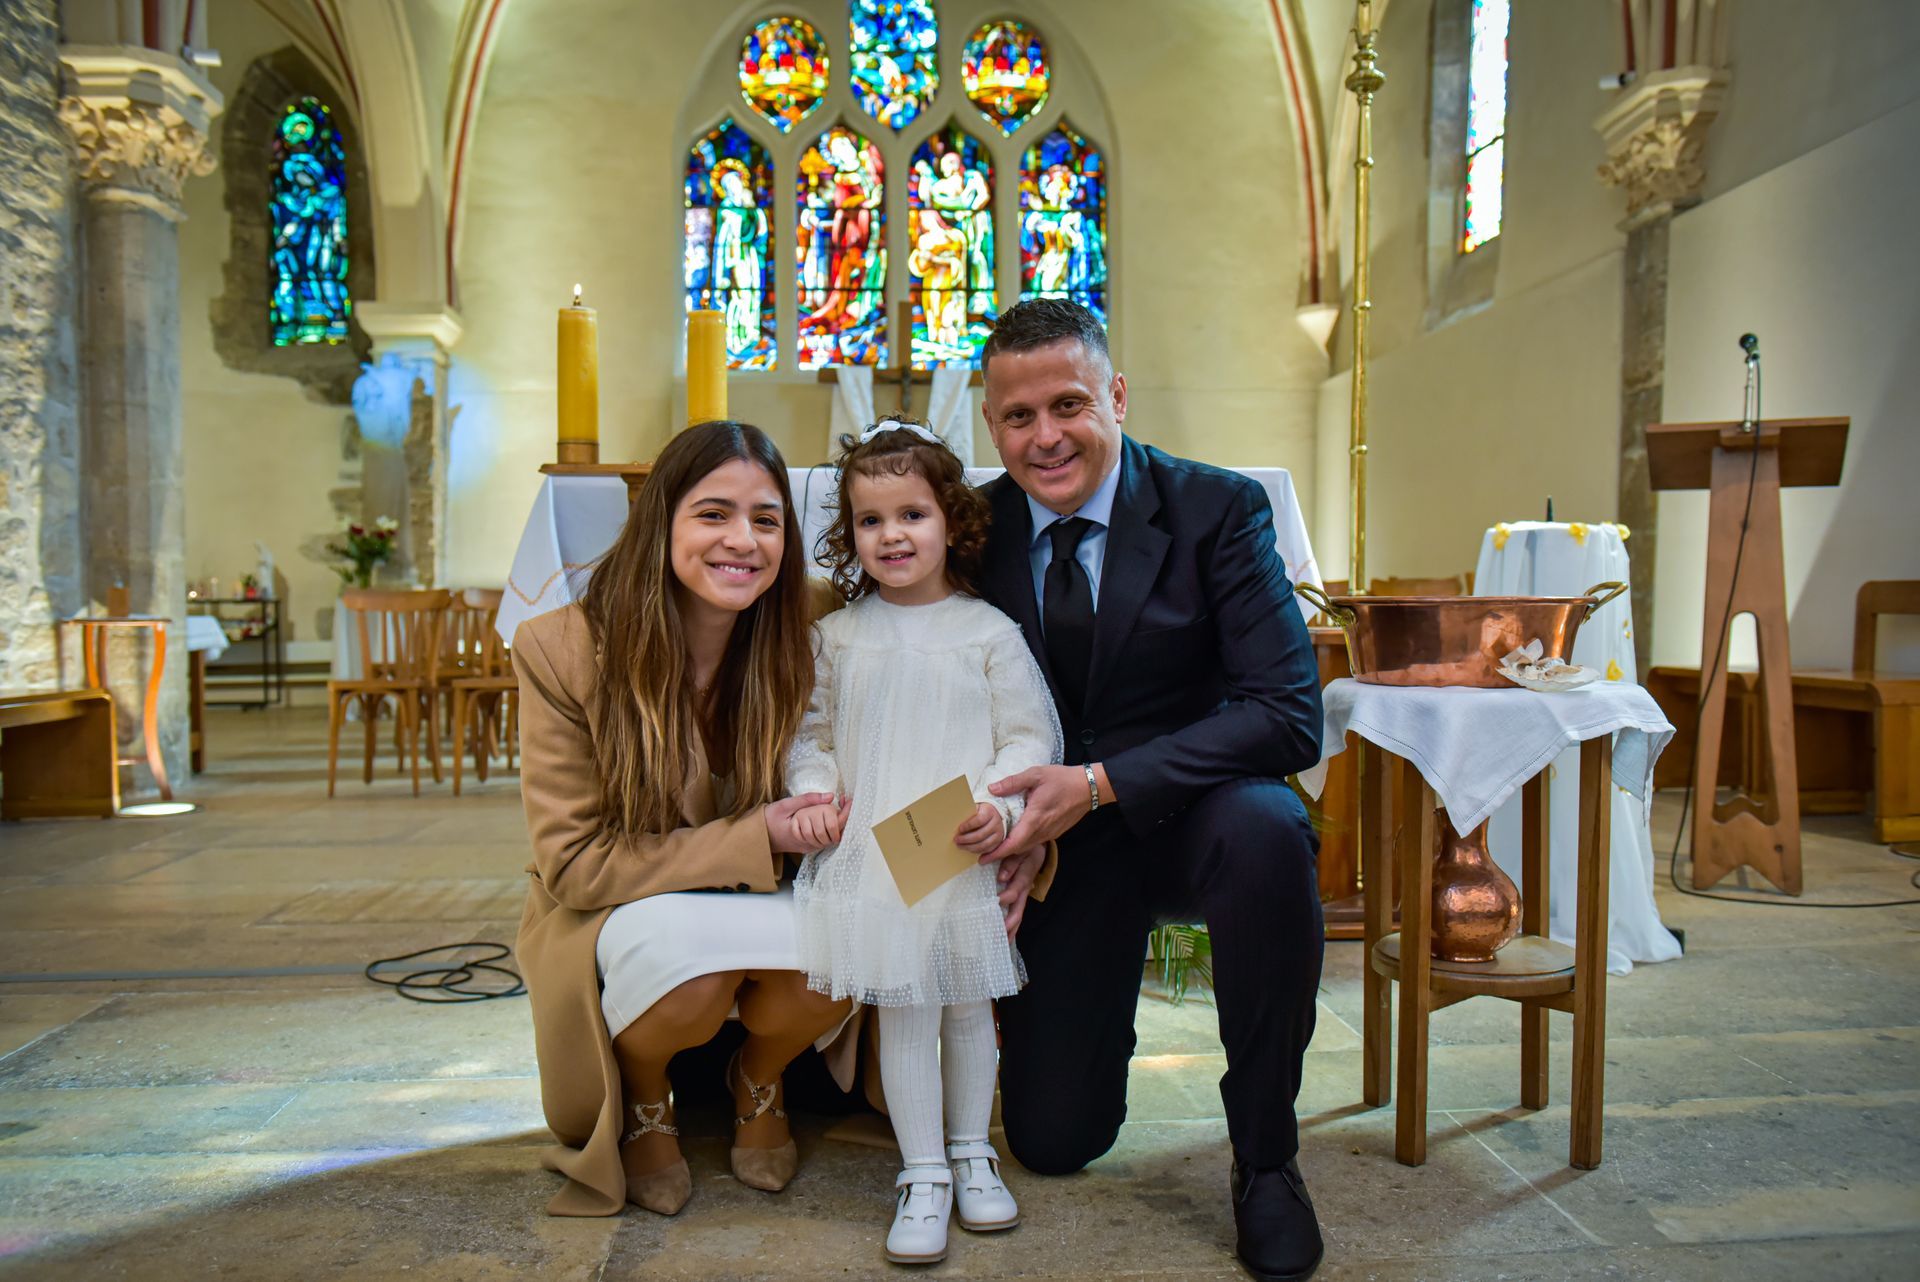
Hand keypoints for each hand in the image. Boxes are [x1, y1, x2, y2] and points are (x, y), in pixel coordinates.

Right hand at [766, 793, 846, 853]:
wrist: (757, 836)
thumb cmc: (768, 819)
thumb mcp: (785, 805)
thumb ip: (807, 800)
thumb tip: (830, 796)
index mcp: (804, 832)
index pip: (834, 826)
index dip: (844, 813)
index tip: (848, 800)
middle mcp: (808, 844)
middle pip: (836, 834)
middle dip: (843, 819)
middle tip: (844, 803)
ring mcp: (807, 847)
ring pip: (831, 839)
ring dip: (836, 825)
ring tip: (838, 809)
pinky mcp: (806, 847)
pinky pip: (823, 840)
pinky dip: (828, 829)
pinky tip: (827, 817)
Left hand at [954, 802, 1004, 854]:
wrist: (995, 813)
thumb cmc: (981, 811)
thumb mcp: (975, 808)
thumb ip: (968, 814)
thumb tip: (955, 822)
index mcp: (989, 812)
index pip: (979, 820)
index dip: (968, 826)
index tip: (959, 829)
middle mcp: (996, 823)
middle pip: (981, 834)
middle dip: (966, 839)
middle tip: (956, 840)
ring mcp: (998, 833)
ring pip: (984, 844)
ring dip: (970, 847)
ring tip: (960, 846)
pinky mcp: (998, 842)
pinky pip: (988, 850)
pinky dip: (977, 851)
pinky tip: (968, 850)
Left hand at [985, 764, 1104, 861]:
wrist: (1089, 788)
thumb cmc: (1063, 779)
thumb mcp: (1036, 774)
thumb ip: (1013, 782)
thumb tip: (992, 788)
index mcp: (1035, 818)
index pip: (1014, 843)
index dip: (997, 852)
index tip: (983, 858)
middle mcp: (1043, 830)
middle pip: (1018, 849)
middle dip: (1000, 854)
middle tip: (982, 854)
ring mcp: (1050, 833)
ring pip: (1027, 847)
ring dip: (1012, 850)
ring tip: (995, 848)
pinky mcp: (1055, 832)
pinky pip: (1035, 842)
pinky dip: (1023, 844)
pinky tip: (1016, 837)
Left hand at [994, 846, 1045, 936]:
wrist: (1037, 849)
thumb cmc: (1025, 848)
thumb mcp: (1021, 850)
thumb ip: (1011, 863)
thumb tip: (1001, 877)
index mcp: (1025, 876)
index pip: (1017, 889)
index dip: (1008, 896)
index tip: (997, 901)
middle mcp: (1025, 889)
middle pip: (1019, 909)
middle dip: (1009, 924)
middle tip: (998, 935)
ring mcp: (1023, 895)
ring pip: (1018, 915)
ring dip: (1010, 930)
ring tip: (1000, 943)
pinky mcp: (1020, 898)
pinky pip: (1016, 914)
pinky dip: (1011, 927)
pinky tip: (1004, 938)